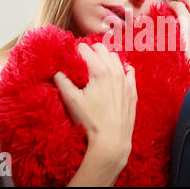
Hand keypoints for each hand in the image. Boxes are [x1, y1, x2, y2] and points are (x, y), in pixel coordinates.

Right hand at [54, 43, 137, 159]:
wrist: (112, 140)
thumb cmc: (90, 121)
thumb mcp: (71, 100)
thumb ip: (62, 81)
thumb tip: (56, 71)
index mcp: (99, 70)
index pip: (85, 48)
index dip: (75, 51)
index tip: (70, 58)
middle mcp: (115, 70)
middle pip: (101, 49)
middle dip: (90, 52)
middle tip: (81, 62)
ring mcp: (126, 80)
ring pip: (115, 57)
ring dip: (104, 58)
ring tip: (95, 68)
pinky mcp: (132, 90)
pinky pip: (129, 70)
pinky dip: (120, 68)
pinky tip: (114, 75)